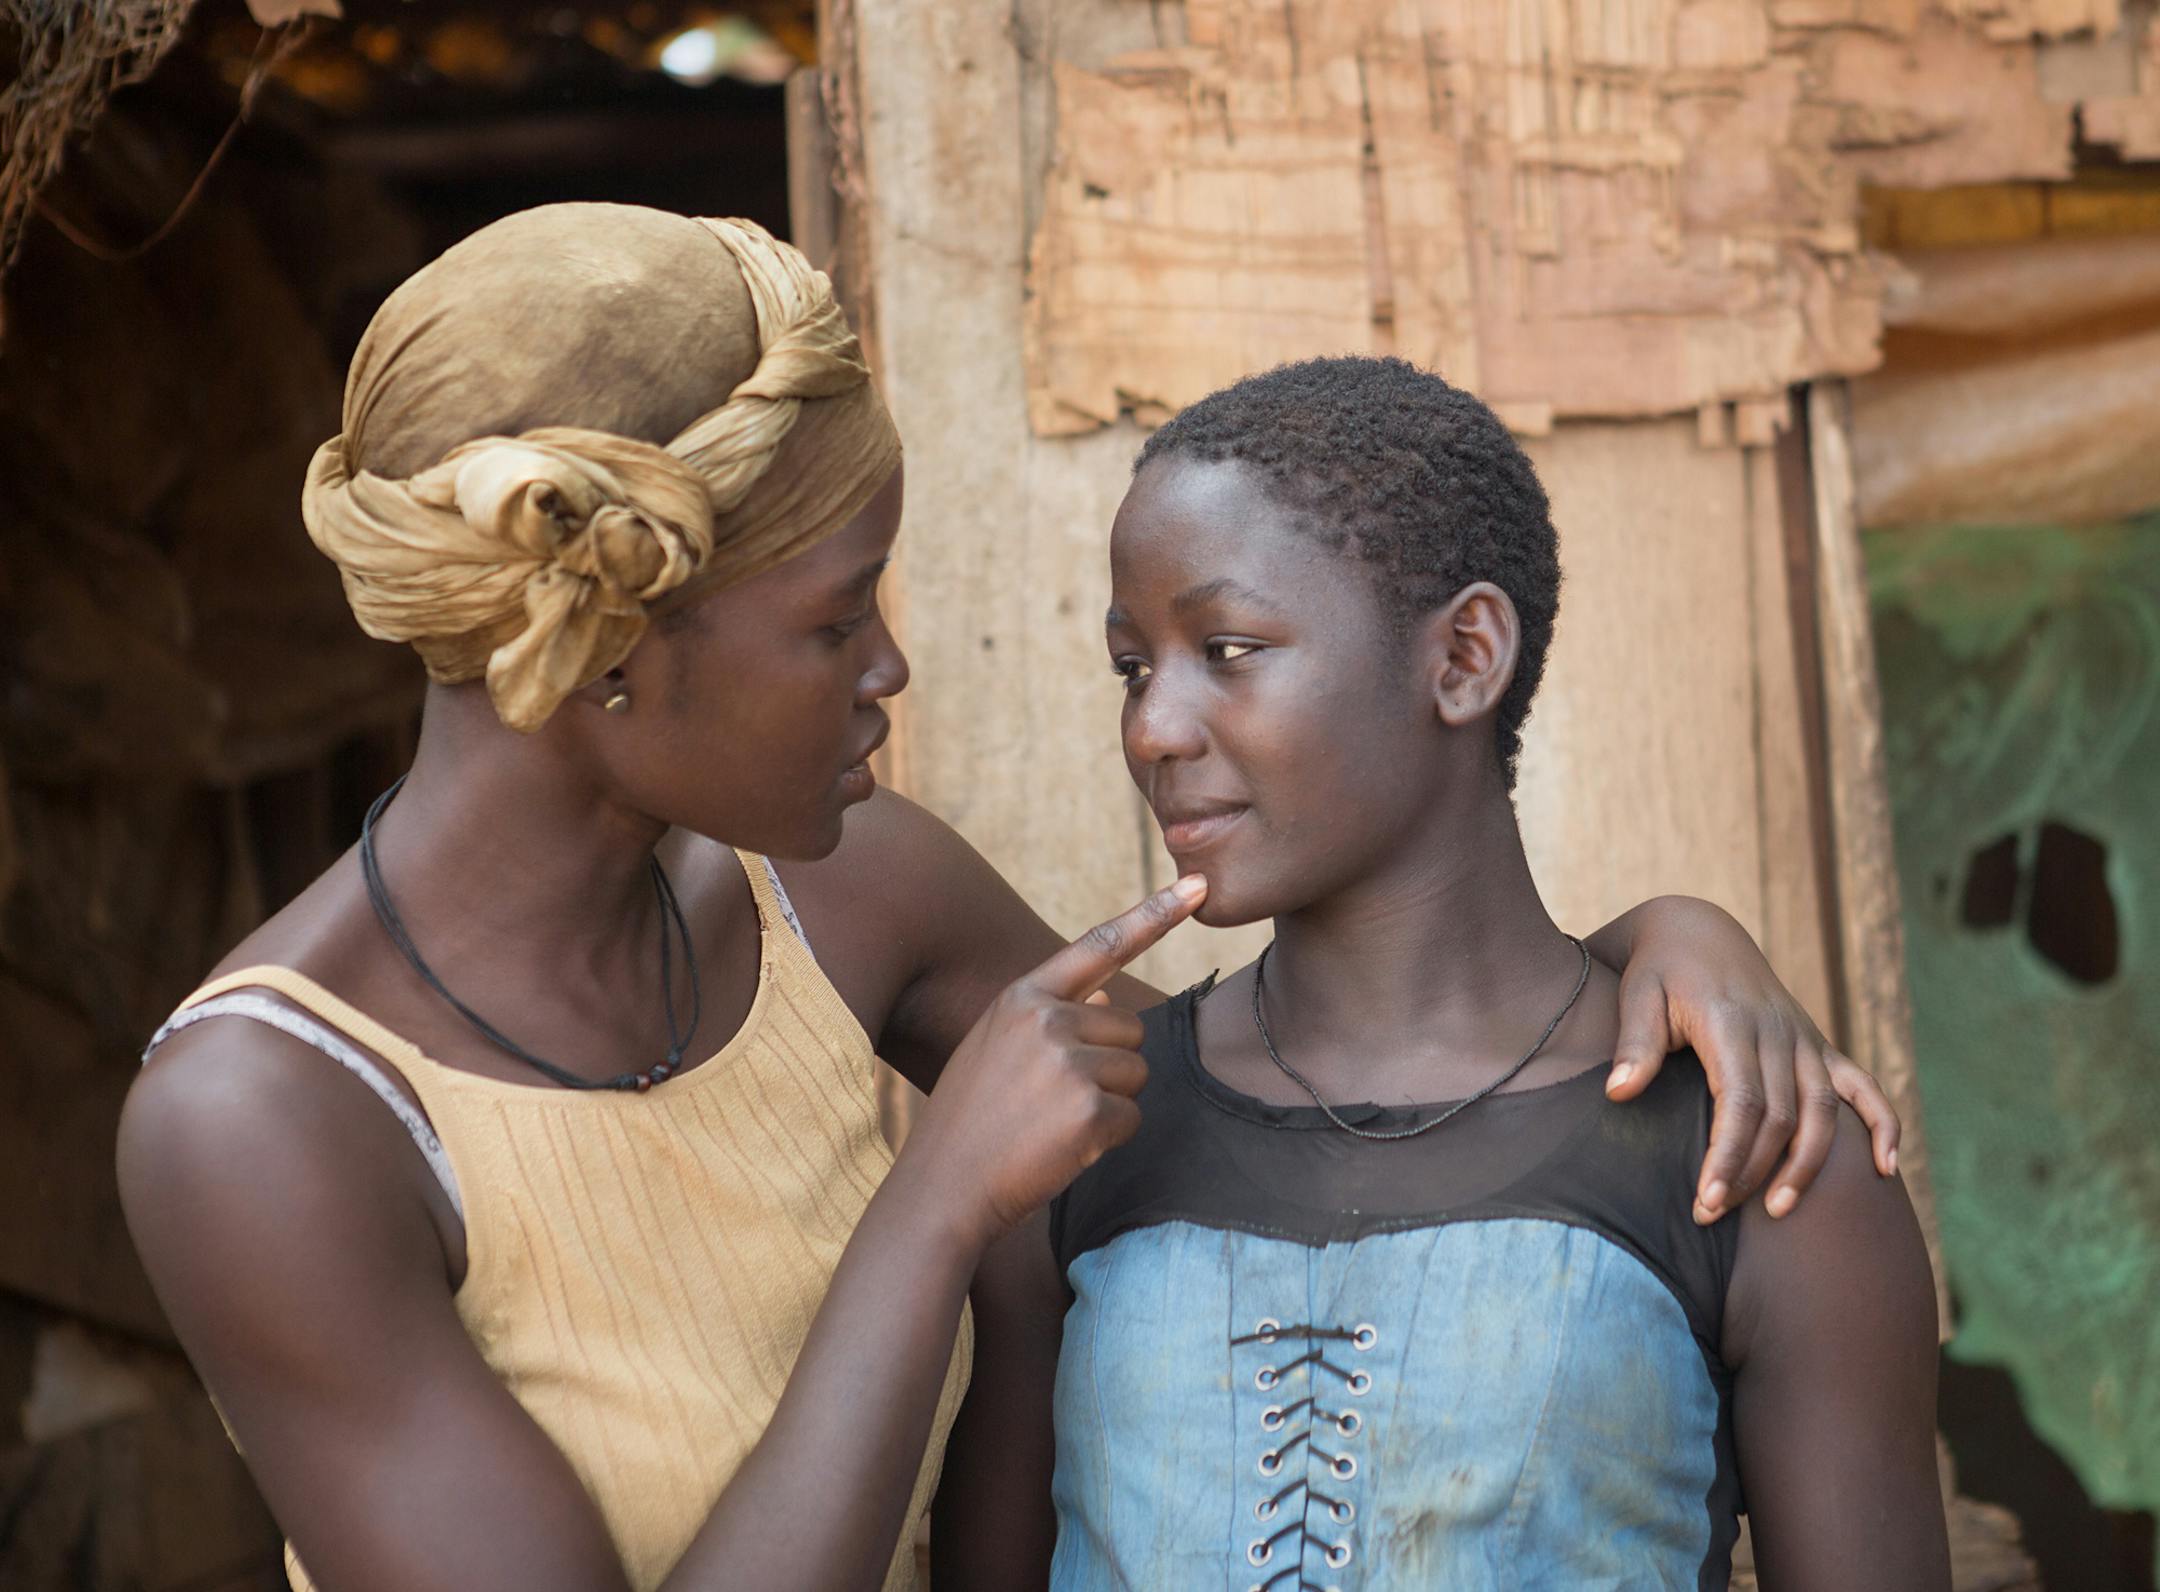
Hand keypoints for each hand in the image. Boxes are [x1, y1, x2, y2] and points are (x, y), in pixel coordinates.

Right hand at [901, 875, 1206, 1251]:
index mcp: (1021, 997)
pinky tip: (1061, 1149)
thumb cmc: (970, 1121)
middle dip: (1110, 1066)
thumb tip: (1112, 995)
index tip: (1196, 888)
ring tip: (1051, 1125)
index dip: (1153, 914)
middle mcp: (1045, 1019)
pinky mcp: (1087, 1109)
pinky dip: (1106, 1139)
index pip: (1098, 945)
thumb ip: (1049, 1016)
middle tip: (1055, 1102)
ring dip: (1109, 1104)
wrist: (943, 1188)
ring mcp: (1066, 1062)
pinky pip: (1131, 1118)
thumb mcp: (994, 1049)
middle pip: (1130, 1028)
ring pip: (1135, 1073)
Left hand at [1599, 897, 1900, 1223]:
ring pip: (1822, 1110)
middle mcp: (1777, 1032)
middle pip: (1781, 1117)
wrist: (1695, 927)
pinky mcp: (1816, 1042)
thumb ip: (1634, 1043)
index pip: (1741, 1104)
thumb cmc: (1657, 968)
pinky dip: (1881, 1123)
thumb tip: (1619, 1093)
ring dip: (1807, 1165)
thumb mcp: (1636, 994)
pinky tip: (1885, 1168)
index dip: (1729, 1156)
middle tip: (1712, 1215)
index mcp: (1731, 1022)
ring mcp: (1802, 1037)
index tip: (1706, 1200)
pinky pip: (1861, 1085)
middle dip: (1752, 1173)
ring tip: (1779, 1213)